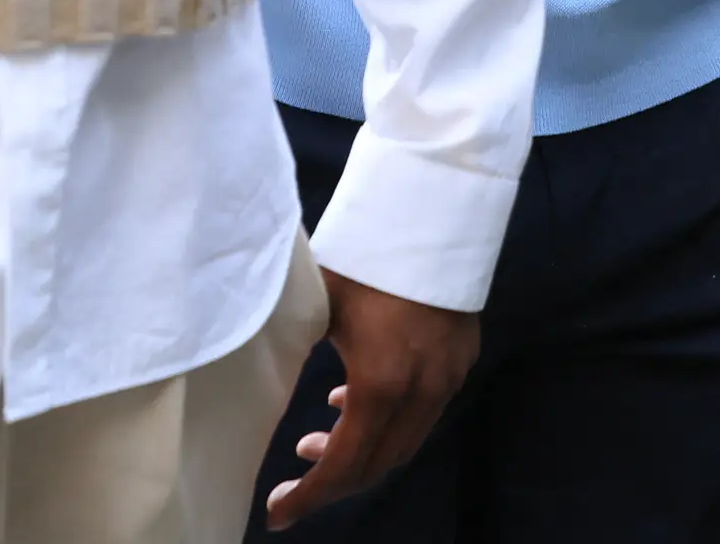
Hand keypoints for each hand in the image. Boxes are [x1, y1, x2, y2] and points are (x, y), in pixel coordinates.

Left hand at [262, 271, 477, 528]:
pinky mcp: (462, 357)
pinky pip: (423, 410)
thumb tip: (257, 380)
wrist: (433, 206)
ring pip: (404, 440)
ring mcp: (448, 376)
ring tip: (317, 440)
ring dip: (362, 450)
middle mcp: (423, 389)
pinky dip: (387, 422)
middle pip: (378, 464)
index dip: (310, 496)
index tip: (278, 513)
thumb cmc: (363, 250)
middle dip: (333, 480)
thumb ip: (292, 348)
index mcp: (382, 381)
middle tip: (293, 480)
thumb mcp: (316, 302)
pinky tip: (353, 401)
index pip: (345, 464)